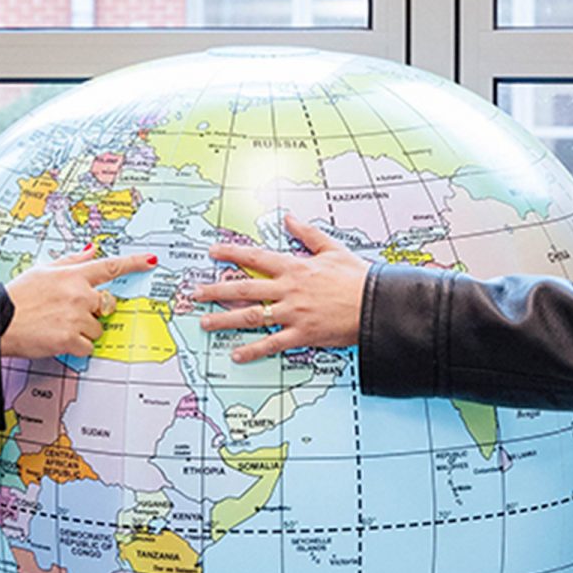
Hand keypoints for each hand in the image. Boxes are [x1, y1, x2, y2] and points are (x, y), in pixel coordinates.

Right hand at [0, 245, 158, 358]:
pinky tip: (58, 340)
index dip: (133, 263)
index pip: (109, 266)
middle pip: (106, 304)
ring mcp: (76, 317)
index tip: (150, 261)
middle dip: (93, 311)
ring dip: (84, 331)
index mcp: (72, 275)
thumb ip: (70, 261)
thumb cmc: (16, 296)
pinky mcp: (71, 338)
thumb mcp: (41, 270)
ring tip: (58, 327)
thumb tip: (91, 250)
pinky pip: (88, 346)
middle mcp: (78, 294)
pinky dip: (76, 347)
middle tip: (69, 314)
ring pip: (98, 328)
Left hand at [194, 215, 366, 363]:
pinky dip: (252, 350)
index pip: (256, 258)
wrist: (376, 304)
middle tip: (195, 293)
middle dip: (216, 291)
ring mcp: (293, 314)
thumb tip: (290, 218)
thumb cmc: (358, 278)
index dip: (231, 253)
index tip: (212, 252)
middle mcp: (288, 290)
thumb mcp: (333, 249)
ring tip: (205, 323)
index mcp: (295, 268)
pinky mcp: (302, 334)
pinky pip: (272, 344)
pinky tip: (236, 355)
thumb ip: (308, 234)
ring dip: (225, 320)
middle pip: (244, 289)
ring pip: (250, 317)